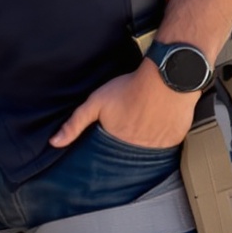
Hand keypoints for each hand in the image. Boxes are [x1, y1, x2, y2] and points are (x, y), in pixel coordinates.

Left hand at [49, 61, 195, 149]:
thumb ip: (75, 123)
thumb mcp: (95, 103)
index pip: (113, 152)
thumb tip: (55, 143)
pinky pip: (168, 142)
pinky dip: (163, 135)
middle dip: (128, 139)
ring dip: (147, 138)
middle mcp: (140, 148)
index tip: (113, 134)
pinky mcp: (176, 138)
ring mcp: (160, 145)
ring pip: (150, 147)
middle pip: (131, 150)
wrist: (164, 79)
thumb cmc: (129, 88)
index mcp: (120, 142)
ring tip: (144, 120)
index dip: (112, 142)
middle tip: (131, 121)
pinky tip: (159, 121)